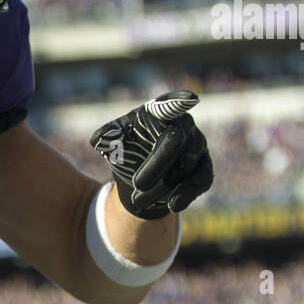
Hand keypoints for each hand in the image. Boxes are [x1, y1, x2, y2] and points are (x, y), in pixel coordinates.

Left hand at [89, 90, 213, 218]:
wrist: (137, 180)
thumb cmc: (126, 151)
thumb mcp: (112, 142)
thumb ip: (106, 137)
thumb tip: (99, 139)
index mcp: (161, 113)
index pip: (171, 104)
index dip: (179, 101)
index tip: (190, 99)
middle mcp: (185, 126)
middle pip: (177, 141)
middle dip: (158, 163)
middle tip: (138, 184)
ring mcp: (198, 147)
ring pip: (187, 165)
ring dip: (164, 185)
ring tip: (139, 200)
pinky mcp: (204, 168)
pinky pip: (200, 180)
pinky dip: (186, 193)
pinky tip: (172, 204)